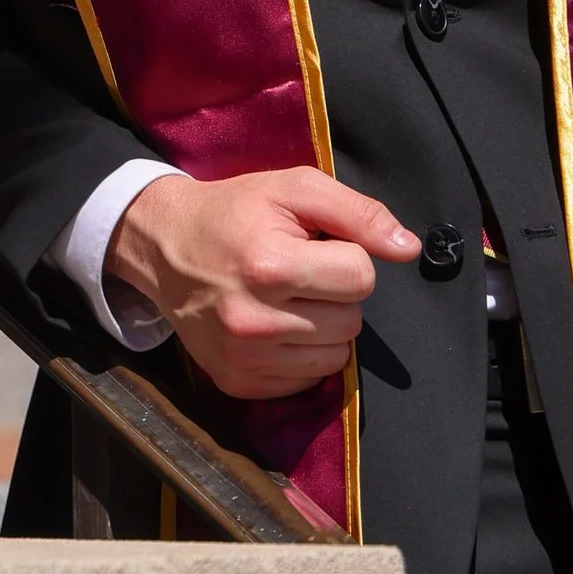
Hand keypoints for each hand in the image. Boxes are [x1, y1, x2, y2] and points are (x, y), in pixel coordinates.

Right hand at [104, 167, 418, 403]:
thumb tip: (409, 248)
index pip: (361, 277)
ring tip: (287, 299)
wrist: (164, 246)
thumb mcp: (294, 189)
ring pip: (335, 357)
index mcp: (270, 266)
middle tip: (300, 273)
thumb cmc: (236, 212)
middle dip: (336, 294)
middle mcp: (254, 321)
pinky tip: (274, 326)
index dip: (348, 257)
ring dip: (323, 328)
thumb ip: (358, 213)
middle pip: (352, 321)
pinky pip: (306, 382)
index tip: (317, 247)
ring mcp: (244, 359)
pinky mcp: (237, 383)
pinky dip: (300, 355)